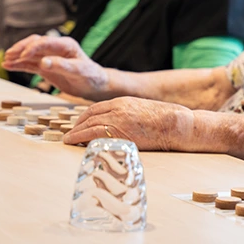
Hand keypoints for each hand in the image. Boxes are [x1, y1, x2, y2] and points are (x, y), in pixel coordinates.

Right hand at [2, 35, 108, 99]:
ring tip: (6, 60)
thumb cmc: (91, 76)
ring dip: (17, 56)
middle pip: (34, 43)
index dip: (33, 47)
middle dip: (21, 48)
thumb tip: (43, 62)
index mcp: (66, 45)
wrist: (96, 85)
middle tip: (10, 55)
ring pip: (29, 53)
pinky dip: (19, 65)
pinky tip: (8, 66)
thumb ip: (61, 66)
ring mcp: (49, 57)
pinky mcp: (46, 67)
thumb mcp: (78, 71)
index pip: (45, 42)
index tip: (23, 55)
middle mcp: (56, 49)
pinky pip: (30, 64)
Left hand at [63, 96, 194, 150]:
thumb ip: (128, 115)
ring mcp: (118, 119)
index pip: (96, 108)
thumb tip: (120, 126)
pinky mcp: (119, 132)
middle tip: (70, 133)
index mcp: (123, 101)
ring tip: (68, 140)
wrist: (175, 123)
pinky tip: (75, 142)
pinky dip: (81, 137)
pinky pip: (94, 134)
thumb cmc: (164, 120)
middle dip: (77, 124)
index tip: (79, 124)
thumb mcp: (143, 111)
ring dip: (75, 132)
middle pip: (89, 115)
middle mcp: (117, 108)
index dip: (84, 117)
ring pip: (89, 124)